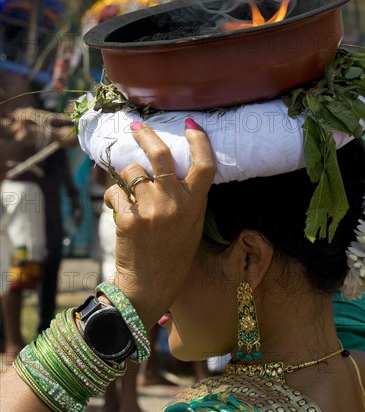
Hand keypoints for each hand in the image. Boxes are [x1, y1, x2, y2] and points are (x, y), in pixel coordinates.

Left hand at [104, 119, 214, 329]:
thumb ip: (188, 198)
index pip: (204, 165)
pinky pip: (115, 192)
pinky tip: (118, 210)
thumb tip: (174, 169)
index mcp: (194, 205)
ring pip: (132, 171)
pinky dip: (113, 197)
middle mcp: (175, 204)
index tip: (190, 124)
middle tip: (136, 127)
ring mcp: (150, 210)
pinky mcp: (128, 218)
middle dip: (146, 135)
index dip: (198, 141)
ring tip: (128, 195)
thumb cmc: (173, 256)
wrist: (149, 287)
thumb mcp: (191, 226)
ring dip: (127, 177)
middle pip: (161, 154)